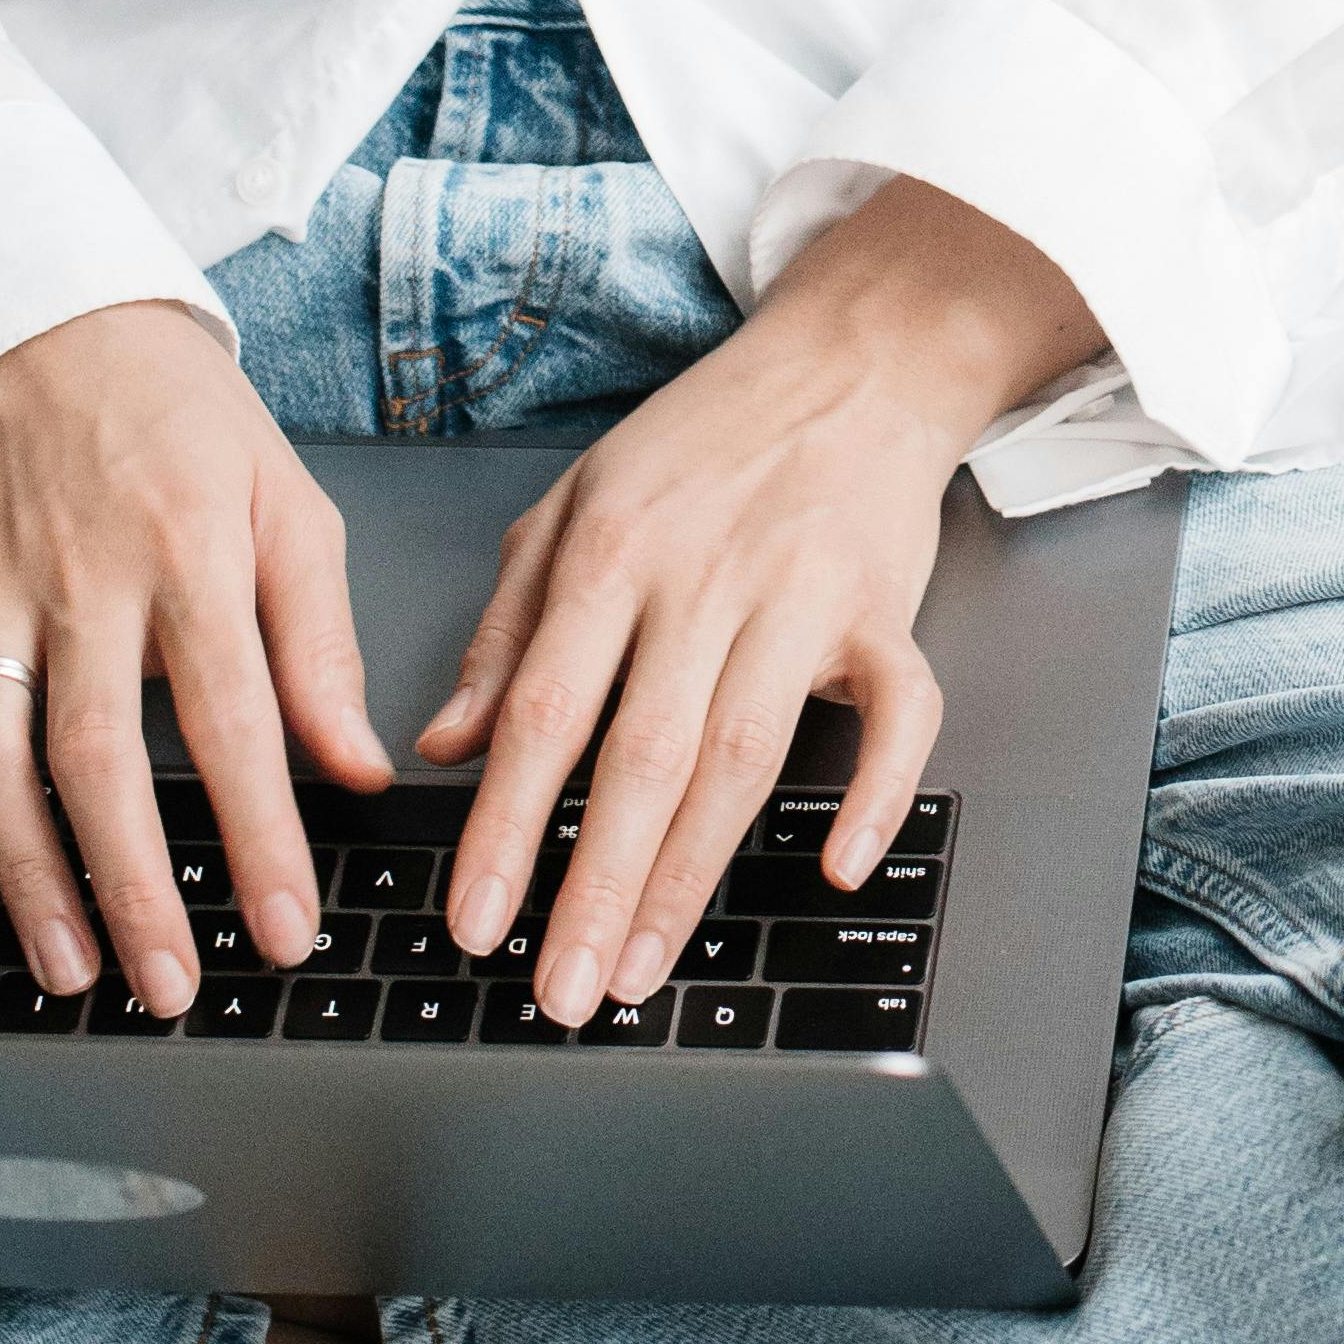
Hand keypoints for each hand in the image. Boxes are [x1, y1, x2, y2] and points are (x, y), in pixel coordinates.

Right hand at [0, 302, 391, 1015]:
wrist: (40, 311)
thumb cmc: (179, 412)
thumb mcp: (286, 496)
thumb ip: (321, 640)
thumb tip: (360, 765)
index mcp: (191, 548)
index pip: (233, 716)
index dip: (261, 833)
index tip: (287, 930)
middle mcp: (79, 578)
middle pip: (98, 755)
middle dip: (136, 886)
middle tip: (169, 987)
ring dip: (21, 871)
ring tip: (68, 963)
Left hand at [421, 181, 1097, 1025]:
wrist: (856, 355)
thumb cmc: (709, 435)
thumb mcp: (575, 499)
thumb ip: (507, 625)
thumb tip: (446, 742)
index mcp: (614, 549)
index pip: (544, 710)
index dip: (506, 826)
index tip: (474, 920)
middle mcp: (705, 576)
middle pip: (640, 755)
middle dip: (593, 887)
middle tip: (558, 989)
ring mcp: (803, 596)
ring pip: (743, 756)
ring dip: (690, 875)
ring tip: (641, 966)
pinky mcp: (888, 610)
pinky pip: (897, 713)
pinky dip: (875, 789)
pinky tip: (833, 861)